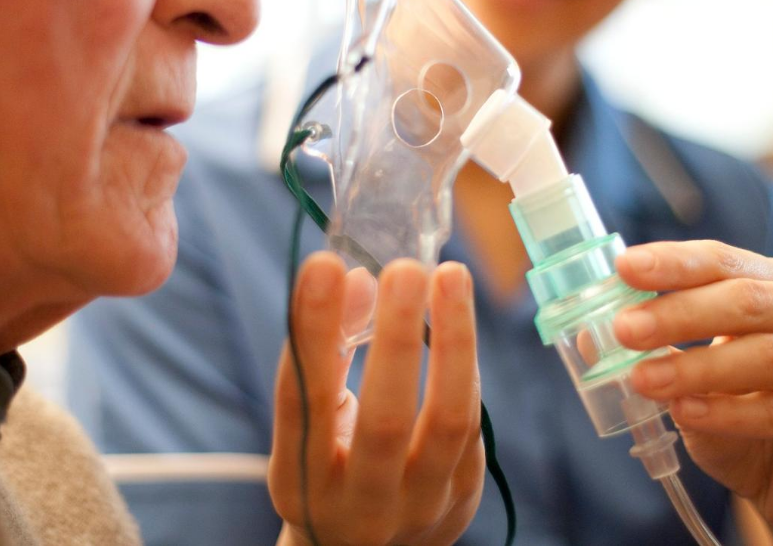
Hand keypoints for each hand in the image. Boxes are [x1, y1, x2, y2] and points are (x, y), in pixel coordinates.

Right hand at [269, 252, 483, 545]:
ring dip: (453, 341)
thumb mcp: (309, 424)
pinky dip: (462, 364)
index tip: (326, 266)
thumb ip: (326, 356)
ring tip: (450, 275)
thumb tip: (357, 279)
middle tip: (403, 269)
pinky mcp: (462, 496)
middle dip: (396, 338)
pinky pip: (469, 424)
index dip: (314, 332)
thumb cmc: (327, 467)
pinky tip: (458, 315)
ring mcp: (419, 506)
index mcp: (302, 482)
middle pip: (386, 421)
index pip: (303, 402)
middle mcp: (360, 503)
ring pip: (447, 422)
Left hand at [613, 240, 772, 544]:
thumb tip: (588, 335)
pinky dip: (730, 412)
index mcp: (770, 288)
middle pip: (748, 300)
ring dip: (697, 366)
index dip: (674, 262)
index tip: (624, 266)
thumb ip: (651, 354)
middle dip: (679, 313)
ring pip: (769, 353)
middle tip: (624, 329)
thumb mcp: (690, 382)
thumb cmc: (742, 416)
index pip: (722, 262)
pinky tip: (684, 412)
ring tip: (642, 379)